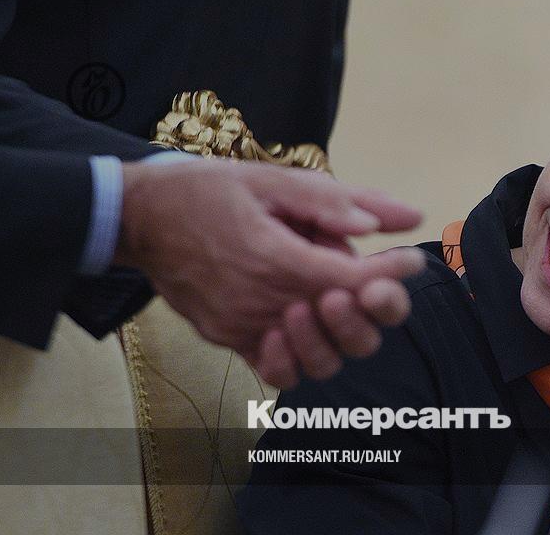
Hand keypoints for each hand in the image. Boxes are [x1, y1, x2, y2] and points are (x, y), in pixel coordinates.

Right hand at [116, 158, 425, 387]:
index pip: (356, 281)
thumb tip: (405, 218)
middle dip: (373, 309)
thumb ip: (341, 202)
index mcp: (275, 258)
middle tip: (369, 277)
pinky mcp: (227, 339)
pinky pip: (276, 368)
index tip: (410, 260)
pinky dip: (300, 353)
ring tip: (331, 294)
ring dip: (339, 332)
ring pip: (317, 360)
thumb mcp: (276, 180)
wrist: (139, 217)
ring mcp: (242, 328)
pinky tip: (302, 319)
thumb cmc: (208, 191)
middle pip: (347, 335)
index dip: (394, 274)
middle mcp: (260, 303)